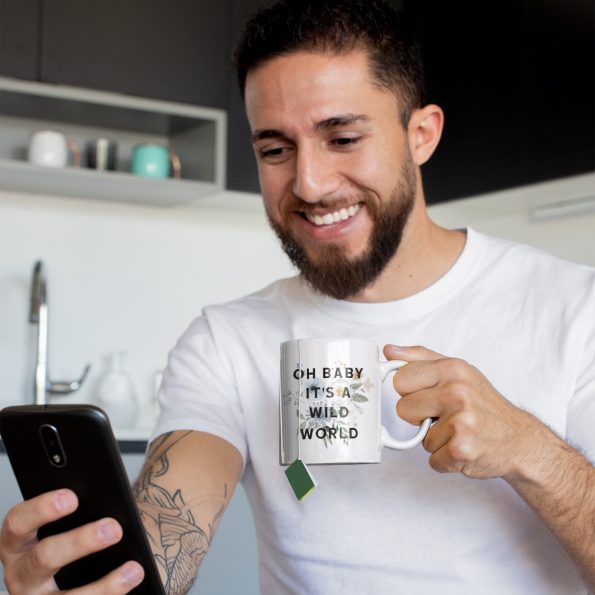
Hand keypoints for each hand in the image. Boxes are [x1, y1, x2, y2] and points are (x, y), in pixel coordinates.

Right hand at [0, 489, 143, 593]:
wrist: (90, 563)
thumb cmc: (80, 530)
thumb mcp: (75, 520)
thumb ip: (84, 510)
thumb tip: (112, 503)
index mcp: (18, 540)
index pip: (19, 521)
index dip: (41, 509)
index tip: (72, 498)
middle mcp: (21, 571)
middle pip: (44, 557)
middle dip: (80, 543)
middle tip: (113, 528)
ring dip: (103, 586)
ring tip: (134, 570)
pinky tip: (132, 582)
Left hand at [384, 344, 546, 480]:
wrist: (520, 439)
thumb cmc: (484, 404)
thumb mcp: (457, 371)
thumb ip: (420, 358)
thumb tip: (389, 350)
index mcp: (452, 369)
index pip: (400, 380)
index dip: (410, 392)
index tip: (427, 395)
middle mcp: (457, 392)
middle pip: (403, 409)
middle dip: (418, 417)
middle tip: (443, 415)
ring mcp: (460, 422)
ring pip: (419, 438)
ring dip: (436, 440)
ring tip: (459, 431)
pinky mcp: (461, 450)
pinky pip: (432, 459)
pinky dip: (445, 459)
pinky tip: (464, 447)